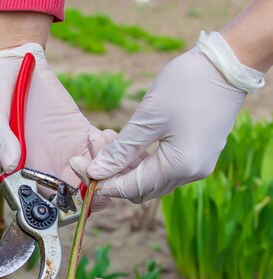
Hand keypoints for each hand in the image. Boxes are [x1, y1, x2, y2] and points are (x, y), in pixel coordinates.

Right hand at [0, 43, 114, 209]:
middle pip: (77, 195)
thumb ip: (0, 138)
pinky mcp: (80, 131)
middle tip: (99, 173)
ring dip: (106, 168)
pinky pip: (101, 149)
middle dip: (94, 192)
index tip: (75, 192)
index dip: (64, 205)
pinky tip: (104, 133)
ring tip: (97, 142)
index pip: (46, 201)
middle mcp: (48, 165)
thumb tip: (9, 164)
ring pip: (95, 175)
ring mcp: (67, 149)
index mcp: (25, 170)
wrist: (14, 62)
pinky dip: (110, 147)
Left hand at [72, 46, 246, 202]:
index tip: (77, 164)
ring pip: (150, 178)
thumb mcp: (148, 118)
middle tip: (88, 151)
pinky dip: (141, 159)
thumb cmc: (187, 86)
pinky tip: (125, 142)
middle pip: (140, 188)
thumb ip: (121, 150)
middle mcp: (191, 173)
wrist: (228, 64)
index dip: (101, 181)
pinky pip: (162, 167)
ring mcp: (196, 164)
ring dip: (124, 166)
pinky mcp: (197, 153)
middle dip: (111, 173)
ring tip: (102, 140)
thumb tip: (94, 172)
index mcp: (180, 167)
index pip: (130, 188)